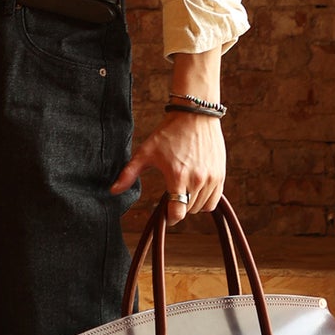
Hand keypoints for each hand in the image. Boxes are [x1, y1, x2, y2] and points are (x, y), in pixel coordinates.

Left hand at [110, 110, 225, 225]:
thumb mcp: (145, 153)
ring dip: (192, 204)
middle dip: (178, 207)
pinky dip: (205, 200)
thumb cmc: (168, 133)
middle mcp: (198, 179)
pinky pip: (214, 200)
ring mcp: (212, 177)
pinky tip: (196, 189)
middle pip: (188, 210)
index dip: (170, 218)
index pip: (178, 212)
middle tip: (171, 193)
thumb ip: (129, 174)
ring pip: (202, 207)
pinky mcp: (220, 174)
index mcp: (178, 176)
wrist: (195, 116)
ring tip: (183, 190)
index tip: (166, 216)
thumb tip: (113, 190)